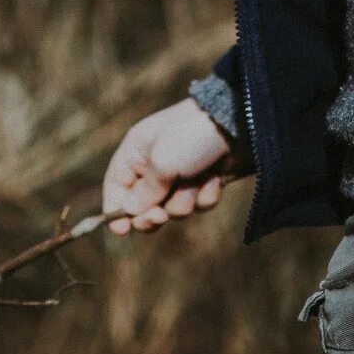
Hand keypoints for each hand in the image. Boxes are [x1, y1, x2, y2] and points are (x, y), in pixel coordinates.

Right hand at [100, 98, 232, 234]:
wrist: (237, 123)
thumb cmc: (191, 136)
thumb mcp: (162, 162)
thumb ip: (144, 192)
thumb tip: (130, 212)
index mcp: (136, 152)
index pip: (116, 186)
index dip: (115, 210)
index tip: (122, 230)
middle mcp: (155, 164)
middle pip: (143, 205)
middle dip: (153, 213)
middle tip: (160, 216)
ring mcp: (181, 174)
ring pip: (173, 207)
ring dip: (185, 200)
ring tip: (197, 180)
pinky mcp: (204, 181)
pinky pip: (198, 203)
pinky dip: (206, 195)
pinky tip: (214, 177)